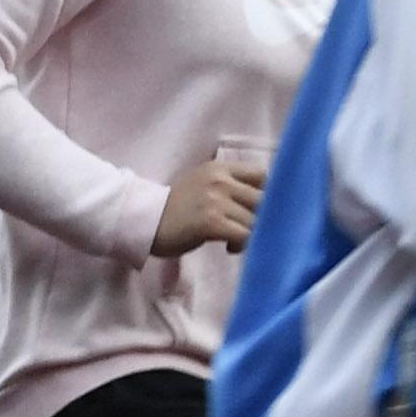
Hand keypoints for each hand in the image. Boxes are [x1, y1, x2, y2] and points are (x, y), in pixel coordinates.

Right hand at [148, 154, 265, 258]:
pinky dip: (243, 245)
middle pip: (265, 200)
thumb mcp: (204, 184)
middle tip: (251, 230)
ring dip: (252, 235)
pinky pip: (245, 235)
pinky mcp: (212, 222)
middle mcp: (221, 180)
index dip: (270, 195)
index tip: (260, 210)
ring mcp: (216, 201)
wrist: (145, 221)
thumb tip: (267, 201)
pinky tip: (230, 248)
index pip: (263, 176)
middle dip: (264, 219)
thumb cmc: (177, 206)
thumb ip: (231, 185)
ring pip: (256, 220)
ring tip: (237, 241)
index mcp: (220, 168)